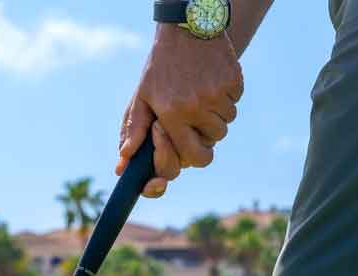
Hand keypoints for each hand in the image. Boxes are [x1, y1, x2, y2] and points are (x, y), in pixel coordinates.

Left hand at [118, 24, 243, 198]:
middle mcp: (196, 107)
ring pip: (225, 124)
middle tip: (193, 120)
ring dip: (214, 116)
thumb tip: (122, 165)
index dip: (191, 156)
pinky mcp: (233, 81)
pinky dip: (225, 97)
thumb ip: (134, 131)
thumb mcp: (142, 96)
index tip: (185, 142)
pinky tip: (211, 81)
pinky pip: (234, 103)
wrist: (184, 28)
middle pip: (212, 144)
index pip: (193, 158)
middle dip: (203, 138)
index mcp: (172, 114)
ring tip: (199, 94)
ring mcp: (217, 94)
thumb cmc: (160, 68)